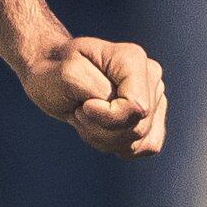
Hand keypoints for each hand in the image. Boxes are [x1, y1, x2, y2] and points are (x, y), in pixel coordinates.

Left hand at [21, 32, 166, 157]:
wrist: (52, 76)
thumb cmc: (56, 72)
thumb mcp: (68, 74)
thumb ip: (99, 90)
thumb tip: (132, 109)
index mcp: (133, 58)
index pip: (136, 106)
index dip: (106, 116)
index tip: (84, 105)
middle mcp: (151, 76)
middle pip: (137, 127)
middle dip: (101, 128)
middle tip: (80, 111)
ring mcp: (155, 97)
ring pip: (138, 141)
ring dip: (103, 138)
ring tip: (87, 117)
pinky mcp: (152, 118)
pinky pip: (142, 147)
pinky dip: (115, 145)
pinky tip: (99, 127)